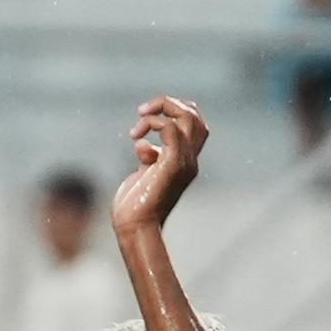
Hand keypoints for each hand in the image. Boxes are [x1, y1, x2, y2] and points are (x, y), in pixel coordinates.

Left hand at [110, 96, 212, 236]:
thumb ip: (149, 157)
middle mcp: (189, 160)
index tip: (146, 119)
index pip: (195, 123)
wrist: (135, 227)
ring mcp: (183, 162)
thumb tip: (143, 144)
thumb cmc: (135, 206)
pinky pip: (172, 130)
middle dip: (168, 103)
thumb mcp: (144, 173)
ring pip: (188, 116)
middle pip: (195, 115)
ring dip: (161, 110)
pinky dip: (155, 124)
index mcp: (185, 161)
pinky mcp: (172, 166)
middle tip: (142, 113)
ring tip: (139, 124)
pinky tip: (138, 139)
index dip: (174, 111)